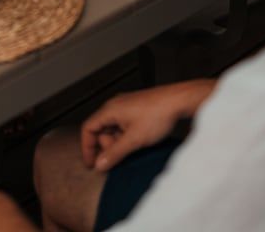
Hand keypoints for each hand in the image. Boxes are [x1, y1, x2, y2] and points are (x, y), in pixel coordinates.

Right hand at [81, 81, 214, 171]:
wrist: (177, 101)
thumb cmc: (156, 115)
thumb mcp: (134, 139)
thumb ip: (115, 153)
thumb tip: (99, 165)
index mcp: (109, 110)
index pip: (88, 128)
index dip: (87, 147)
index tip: (91, 164)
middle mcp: (114, 106)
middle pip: (100, 130)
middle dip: (107, 146)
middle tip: (121, 156)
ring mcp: (125, 106)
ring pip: (112, 128)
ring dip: (118, 142)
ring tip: (133, 149)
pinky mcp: (135, 108)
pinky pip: (122, 125)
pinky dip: (126, 136)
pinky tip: (138, 142)